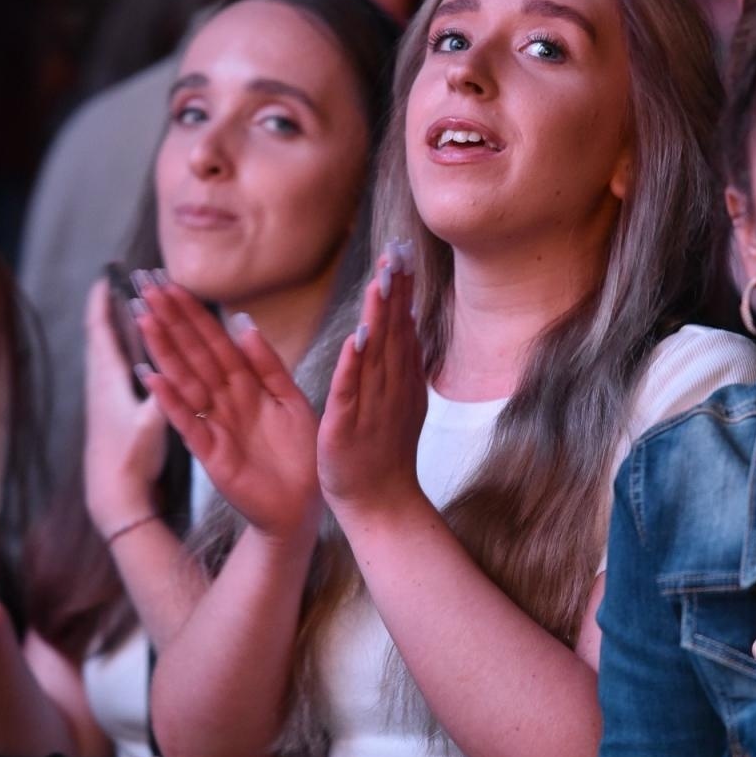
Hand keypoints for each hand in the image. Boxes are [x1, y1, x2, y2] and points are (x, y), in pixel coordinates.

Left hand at [83, 279, 167, 532]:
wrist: (114, 497)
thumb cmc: (130, 459)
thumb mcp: (154, 423)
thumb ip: (166, 393)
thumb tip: (176, 363)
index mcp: (108, 380)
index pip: (100, 330)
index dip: (102, 303)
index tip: (106, 278)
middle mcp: (100, 385)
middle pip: (100, 337)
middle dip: (109, 310)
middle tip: (122, 288)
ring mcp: (102, 400)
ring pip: (106, 356)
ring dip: (115, 333)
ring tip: (130, 316)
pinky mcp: (108, 415)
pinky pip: (113, 374)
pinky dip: (122, 357)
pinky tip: (136, 363)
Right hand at [133, 273, 321, 539]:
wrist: (303, 506)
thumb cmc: (301, 455)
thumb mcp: (291, 401)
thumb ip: (268, 365)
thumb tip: (244, 324)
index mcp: (246, 385)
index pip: (214, 341)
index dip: (193, 313)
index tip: (169, 284)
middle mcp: (225, 401)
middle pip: (194, 354)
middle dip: (171, 321)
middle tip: (145, 288)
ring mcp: (215, 425)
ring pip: (185, 381)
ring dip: (165, 351)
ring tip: (143, 319)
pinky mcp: (212, 454)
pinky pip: (188, 424)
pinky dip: (171, 402)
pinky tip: (153, 378)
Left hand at [318, 243, 424, 523]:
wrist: (382, 505)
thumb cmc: (385, 455)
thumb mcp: (400, 402)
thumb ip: (402, 364)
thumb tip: (407, 324)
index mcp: (400, 381)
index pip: (401, 327)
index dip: (403, 290)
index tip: (403, 252)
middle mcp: (391, 388)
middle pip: (394, 332)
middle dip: (395, 290)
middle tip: (397, 251)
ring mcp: (372, 406)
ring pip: (376, 354)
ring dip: (379, 316)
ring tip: (380, 280)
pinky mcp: (348, 426)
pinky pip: (350, 390)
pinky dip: (354, 365)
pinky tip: (356, 338)